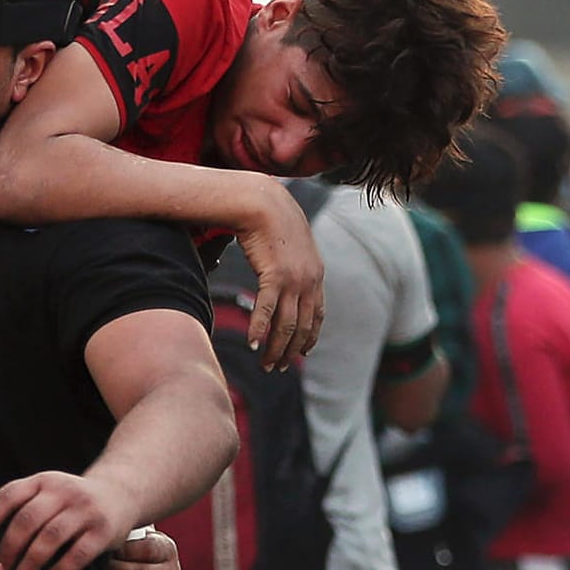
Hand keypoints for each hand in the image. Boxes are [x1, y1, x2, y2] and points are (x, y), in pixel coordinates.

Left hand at [0, 471, 134, 569]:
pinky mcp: (103, 530)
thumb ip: (12, 505)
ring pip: (51, 537)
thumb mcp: (43, 495)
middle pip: (28, 519)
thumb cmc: (70, 500)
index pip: (9, 495)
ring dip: (30, 563)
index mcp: (43, 481)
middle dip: (8, 547)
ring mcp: (85, 509)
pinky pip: (78, 554)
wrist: (121, 493)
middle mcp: (63, 491)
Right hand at [233, 179, 324, 369]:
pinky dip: (260, 330)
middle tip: (278, 368)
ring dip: (276, 348)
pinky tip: (252, 345)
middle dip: (291, 351)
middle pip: (302, 326)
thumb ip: (290, 264)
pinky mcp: (274, 275)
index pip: (317, 315)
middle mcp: (310, 280)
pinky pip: (267, 310)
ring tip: (266, 364)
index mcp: (316, 275)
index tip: (300, 354)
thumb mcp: (288, 246)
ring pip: (287, 324)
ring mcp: (294, 279)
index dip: (310, 337)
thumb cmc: (270, 221)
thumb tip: (281, 275)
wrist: (263, 201)